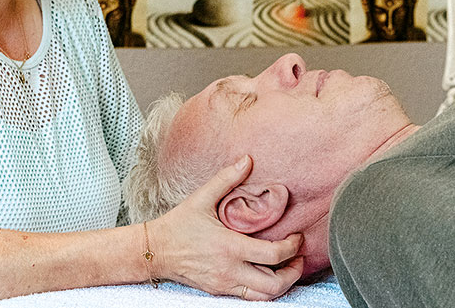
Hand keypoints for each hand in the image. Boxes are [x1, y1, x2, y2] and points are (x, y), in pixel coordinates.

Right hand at [148, 155, 303, 300]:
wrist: (155, 250)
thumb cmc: (178, 225)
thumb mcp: (202, 198)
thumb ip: (226, 178)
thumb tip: (247, 160)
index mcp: (229, 247)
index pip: (273, 255)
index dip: (292, 248)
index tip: (297, 237)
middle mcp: (229, 270)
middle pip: (274, 284)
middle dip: (293, 272)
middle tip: (299, 258)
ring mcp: (224, 284)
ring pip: (263, 296)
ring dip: (281, 285)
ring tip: (287, 268)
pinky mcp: (219, 290)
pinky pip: (249, 297)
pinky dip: (263, 290)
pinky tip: (266, 274)